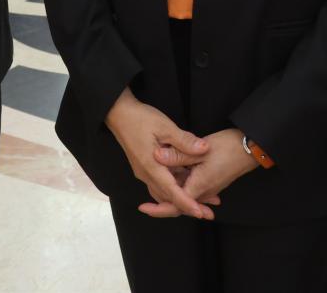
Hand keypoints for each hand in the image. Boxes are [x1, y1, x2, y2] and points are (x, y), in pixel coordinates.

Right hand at [104, 88, 212, 219]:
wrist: (118, 113)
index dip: (187, 203)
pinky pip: (160, 184)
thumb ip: (184, 140)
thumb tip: (204, 149)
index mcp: (151, 166)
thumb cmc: (140, 118)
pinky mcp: (144, 167)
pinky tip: (186, 183)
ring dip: (181, 198)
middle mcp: (146, 174)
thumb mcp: (165, 126)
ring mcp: (144, 172)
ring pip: (164, 192)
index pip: (172, 192)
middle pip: (168, 197)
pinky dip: (174, 188)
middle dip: (188, 205)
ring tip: (202, 201)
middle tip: (208, 211)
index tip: (200, 212)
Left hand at [146, 128, 258, 217]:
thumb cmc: (228, 147)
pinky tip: (174, 177)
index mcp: (199, 186)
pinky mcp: (212, 181)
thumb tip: (156, 156)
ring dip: (171, 192)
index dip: (157, 209)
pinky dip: (181, 185)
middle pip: (179, 203)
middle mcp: (204, 191)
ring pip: (185, 194)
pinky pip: (192, 188)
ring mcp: (209, 188)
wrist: (251, 147)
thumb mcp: (200, 149)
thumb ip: (177, 154)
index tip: (142, 208)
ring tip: (155, 185)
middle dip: (161, 202)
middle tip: (144, 203)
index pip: (175, 204)